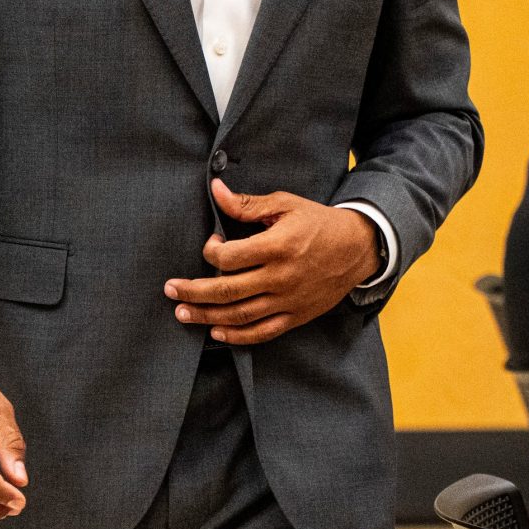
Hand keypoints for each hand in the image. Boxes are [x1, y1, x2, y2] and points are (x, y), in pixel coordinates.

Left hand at [165, 180, 380, 344]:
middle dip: (192, 291)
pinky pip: (261, 333)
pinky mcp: (296, 316)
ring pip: (239, 316)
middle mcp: (281, 277)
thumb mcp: (286, 205)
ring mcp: (288, 300)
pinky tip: (215, 332)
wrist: (358, 247)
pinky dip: (236, 337)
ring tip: (182, 312)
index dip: (211, 251)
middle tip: (170, 289)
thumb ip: (247, 204)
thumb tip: (215, 191)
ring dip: (205, 316)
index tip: (211, 244)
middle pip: (226, 291)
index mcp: (278, 246)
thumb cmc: (319, 223)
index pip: (229, 257)